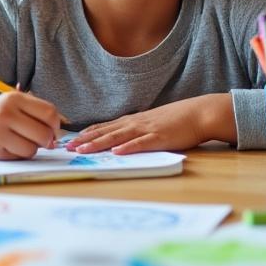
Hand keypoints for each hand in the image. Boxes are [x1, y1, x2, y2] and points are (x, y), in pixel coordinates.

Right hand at [0, 92, 61, 159]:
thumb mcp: (14, 105)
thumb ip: (36, 114)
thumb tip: (55, 138)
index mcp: (15, 98)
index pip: (49, 113)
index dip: (55, 125)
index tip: (52, 130)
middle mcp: (6, 112)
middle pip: (44, 133)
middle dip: (46, 140)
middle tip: (38, 140)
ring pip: (33, 148)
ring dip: (31, 149)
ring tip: (20, 142)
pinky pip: (19, 157)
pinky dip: (19, 155)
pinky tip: (8, 147)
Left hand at [66, 95, 230, 154]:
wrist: (198, 113)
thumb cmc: (175, 120)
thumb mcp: (150, 124)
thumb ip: (135, 131)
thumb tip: (119, 141)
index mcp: (132, 121)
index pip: (103, 127)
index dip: (86, 134)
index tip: (69, 140)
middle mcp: (134, 124)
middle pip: (105, 132)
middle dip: (85, 140)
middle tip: (66, 147)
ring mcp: (146, 130)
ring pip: (117, 137)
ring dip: (98, 144)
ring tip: (83, 150)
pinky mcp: (159, 138)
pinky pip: (141, 143)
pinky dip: (128, 147)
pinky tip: (117, 152)